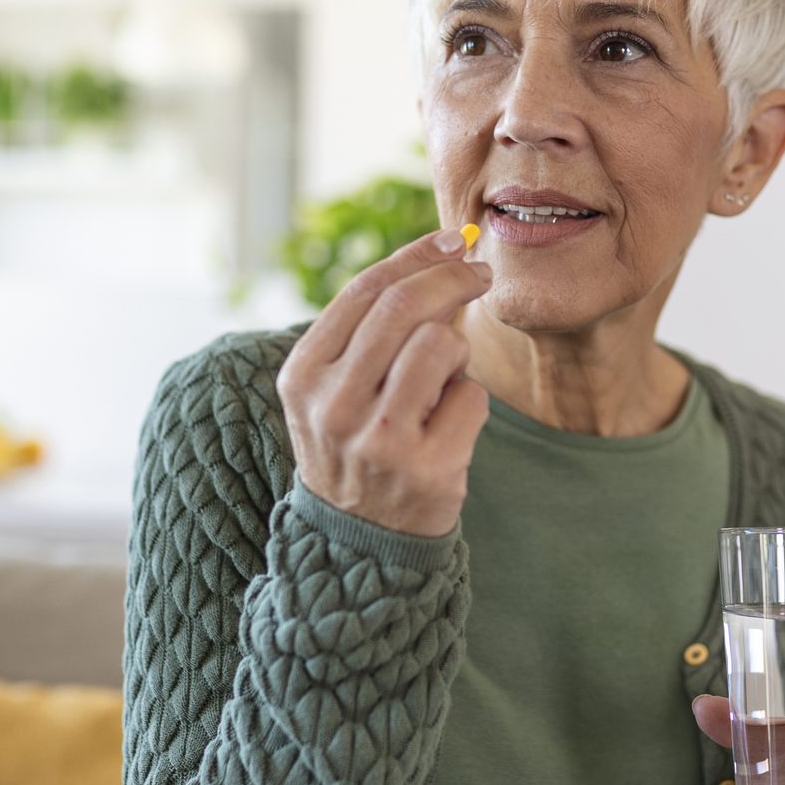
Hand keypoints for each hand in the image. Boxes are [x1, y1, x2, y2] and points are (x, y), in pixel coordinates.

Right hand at [276, 228, 492, 536]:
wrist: (357, 542)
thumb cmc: (355, 445)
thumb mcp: (335, 388)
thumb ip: (370, 329)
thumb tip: (441, 253)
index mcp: (304, 376)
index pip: (364, 291)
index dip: (414, 256)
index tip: (451, 241)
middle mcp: (334, 406)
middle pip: (405, 307)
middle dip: (453, 278)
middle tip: (481, 273)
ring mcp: (380, 441)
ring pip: (442, 345)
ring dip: (457, 353)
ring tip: (442, 383)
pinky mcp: (427, 469)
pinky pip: (471, 397)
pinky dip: (469, 403)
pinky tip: (446, 428)